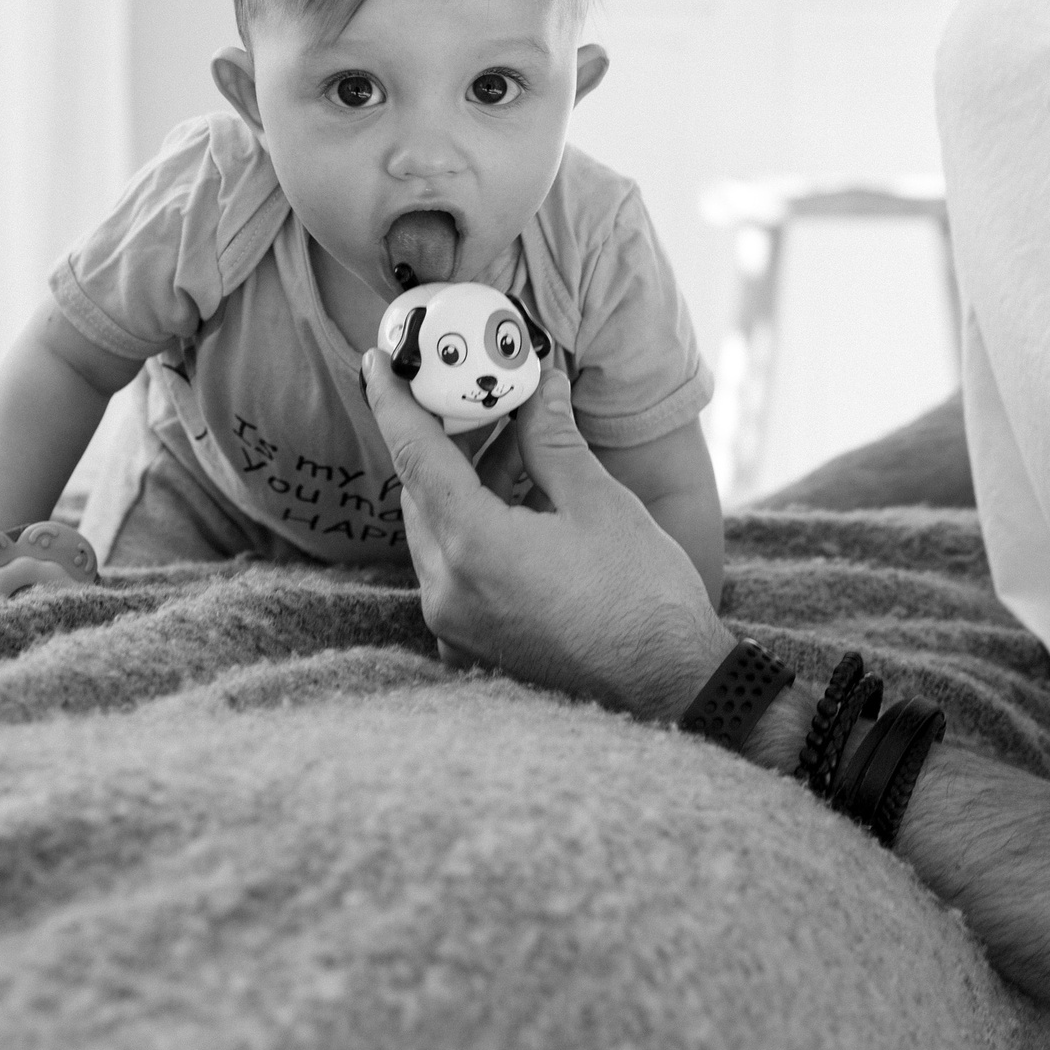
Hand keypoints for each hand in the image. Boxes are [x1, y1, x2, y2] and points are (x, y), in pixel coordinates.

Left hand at [361, 349, 730, 719]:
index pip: (413, 456)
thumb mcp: (598, 502)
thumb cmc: (643, 596)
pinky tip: (520, 508)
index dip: (392, 401)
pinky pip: (452, 572)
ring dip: (465, 487)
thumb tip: (539, 386)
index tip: (378, 362)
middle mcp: (448, 591)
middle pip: (422, 494)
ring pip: (436, 533)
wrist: (672, 687)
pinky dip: (473, 531)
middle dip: (446, 442)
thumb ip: (552, 440)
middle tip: (481, 402)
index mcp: (473, 547)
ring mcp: (455, 625)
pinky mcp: (471, 645)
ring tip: (521, 450)